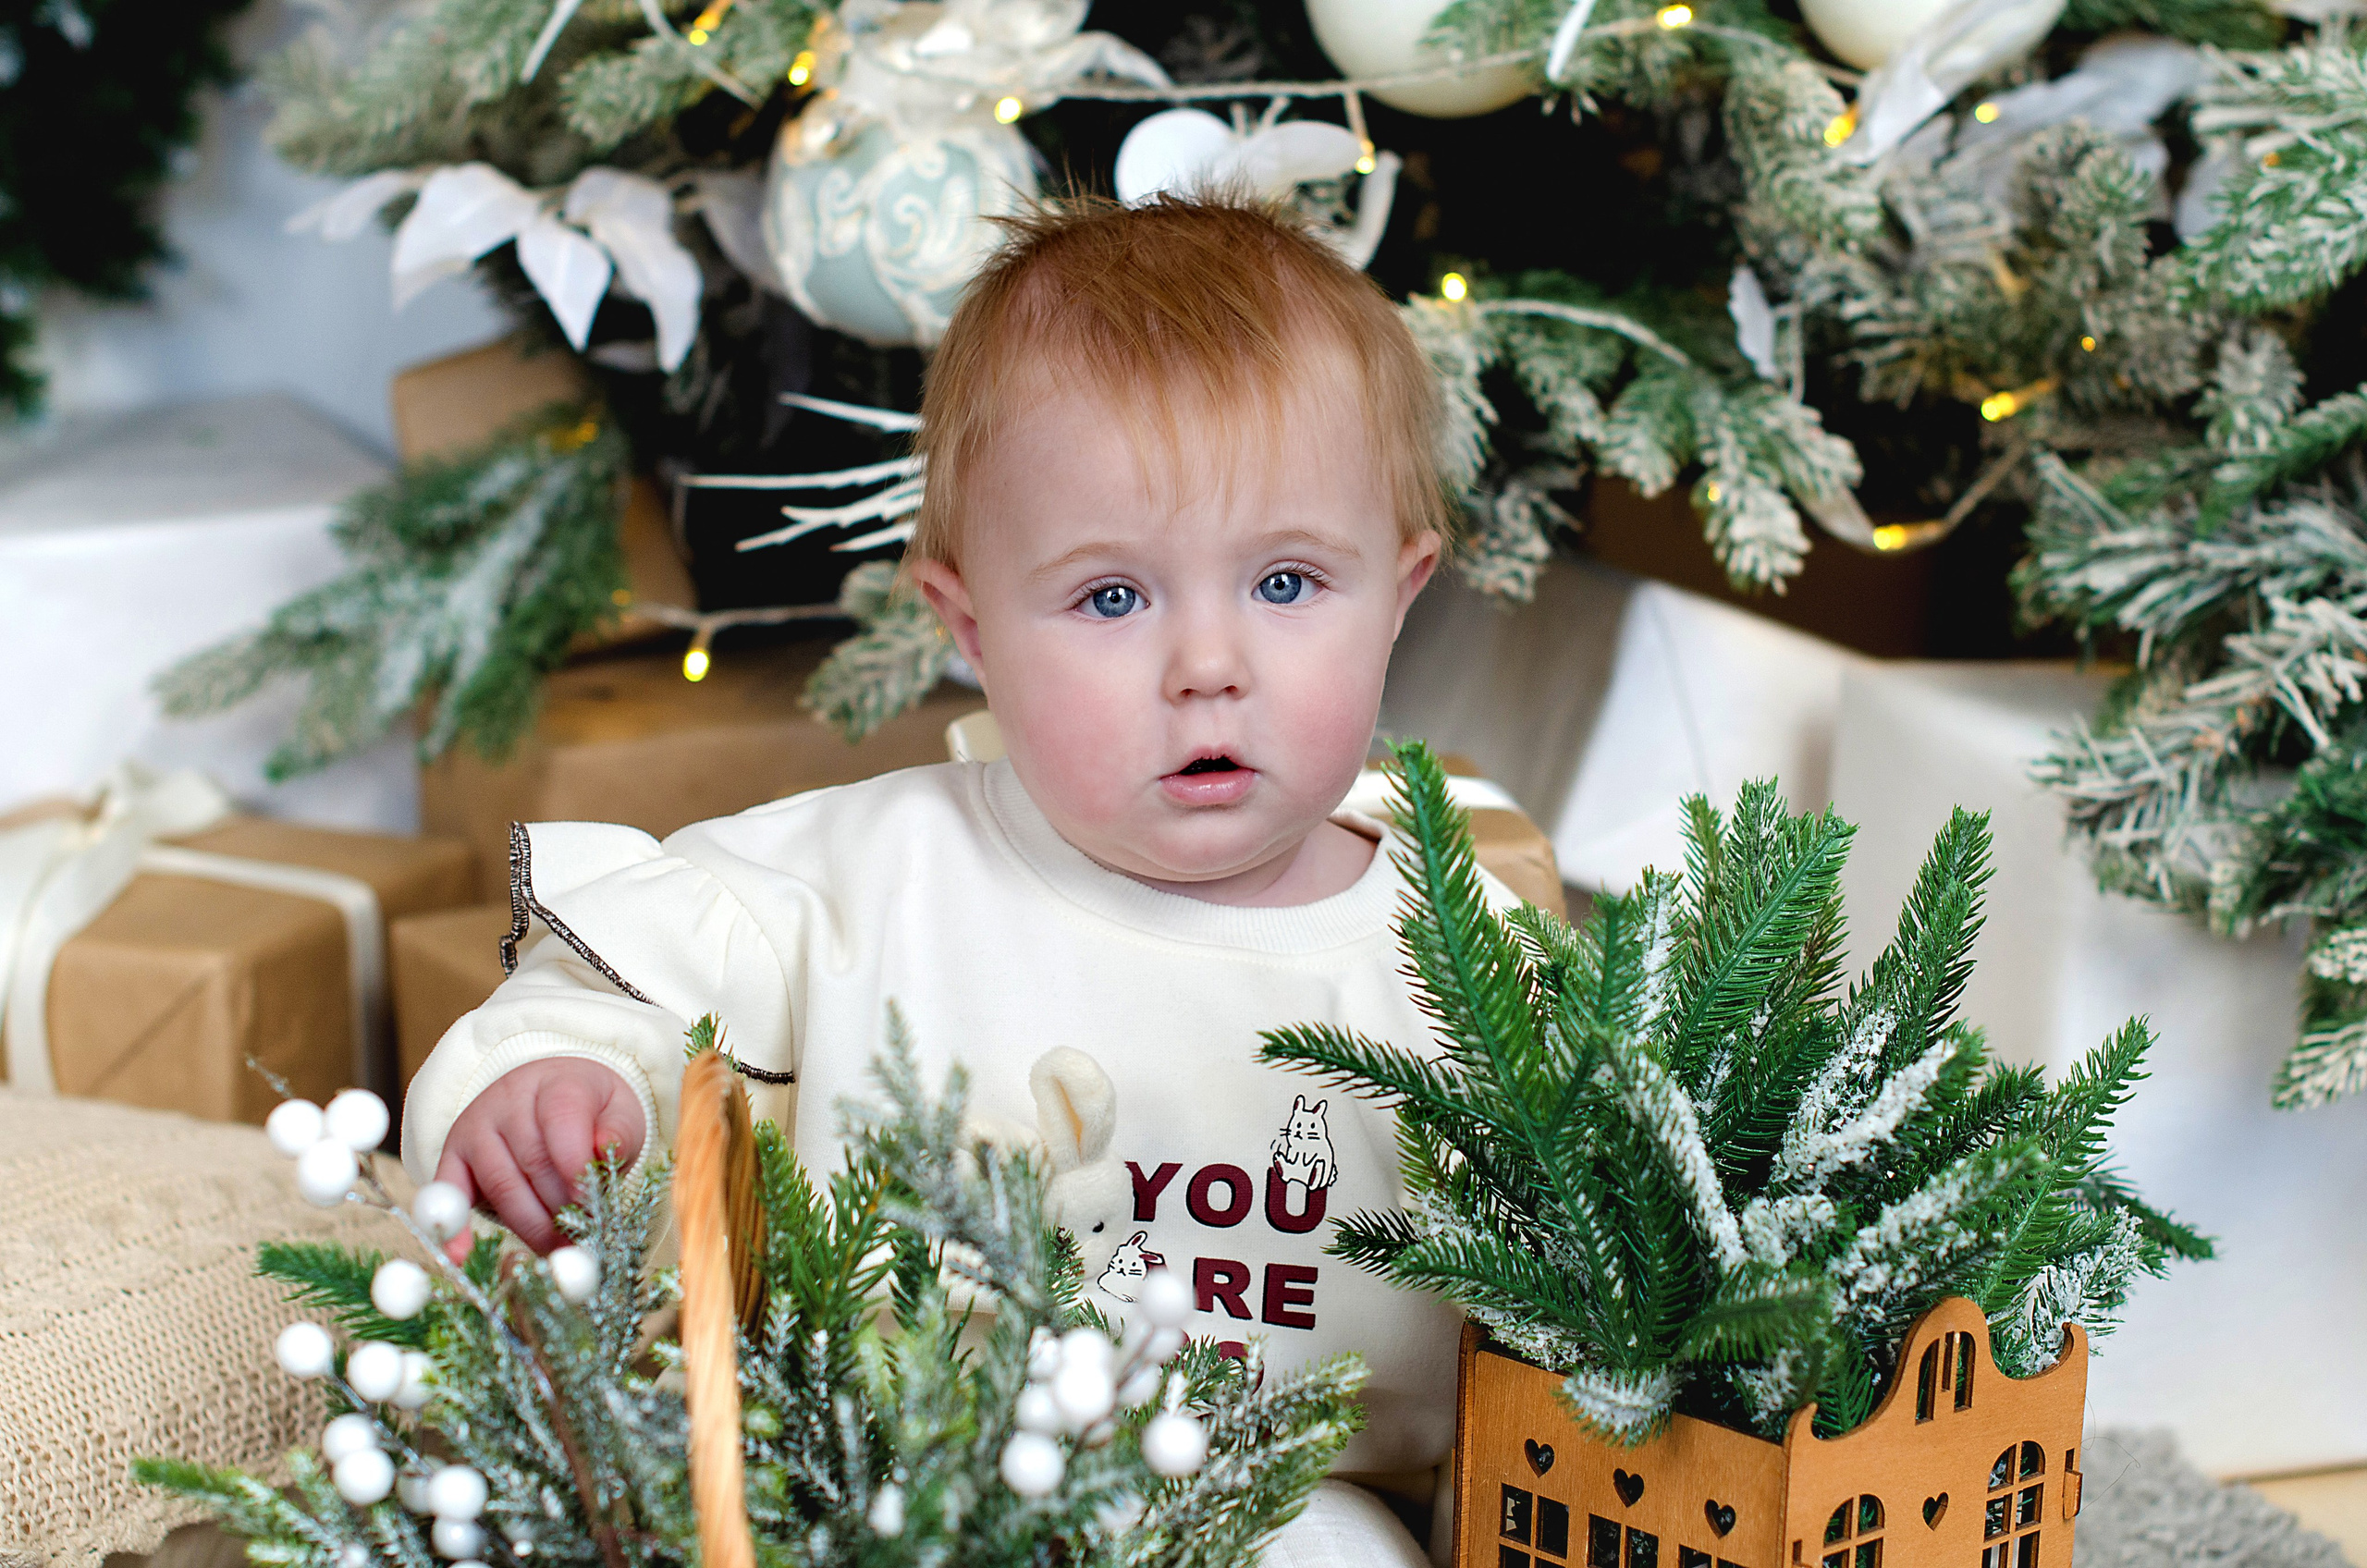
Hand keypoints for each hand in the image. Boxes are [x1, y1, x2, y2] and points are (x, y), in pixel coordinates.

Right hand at [432, 1058, 646, 1262]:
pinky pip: (447, 1192)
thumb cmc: (592, 1113)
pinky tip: (461, 1255)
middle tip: (581, 1239)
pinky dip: (453, 1227)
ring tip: (557, 1249)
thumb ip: (618, 1131)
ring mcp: (475, 1127)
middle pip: (532, 1161)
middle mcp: (509, 1099)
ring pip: (500, 1184)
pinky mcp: (452, 1157)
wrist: (550, 1096)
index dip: (576, 1166)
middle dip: (560, 1208)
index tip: (591, 1204)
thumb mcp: (619, 1112)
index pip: (562, 1118)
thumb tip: (606, 1147)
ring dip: (531, 1224)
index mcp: (556, 1083)